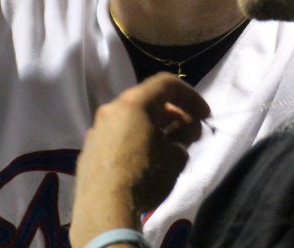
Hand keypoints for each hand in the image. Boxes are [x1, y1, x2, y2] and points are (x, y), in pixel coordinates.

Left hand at [70, 73, 210, 245]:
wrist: (104, 210)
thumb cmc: (145, 176)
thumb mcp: (175, 157)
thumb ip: (184, 136)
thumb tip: (184, 130)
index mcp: (133, 103)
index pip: (166, 84)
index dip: (190, 96)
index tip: (204, 115)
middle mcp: (111, 110)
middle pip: (147, 101)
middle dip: (173, 114)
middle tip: (190, 133)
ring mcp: (96, 130)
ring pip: (130, 120)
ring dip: (153, 128)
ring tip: (169, 148)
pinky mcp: (89, 150)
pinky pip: (117, 137)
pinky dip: (135, 141)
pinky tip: (145, 161)